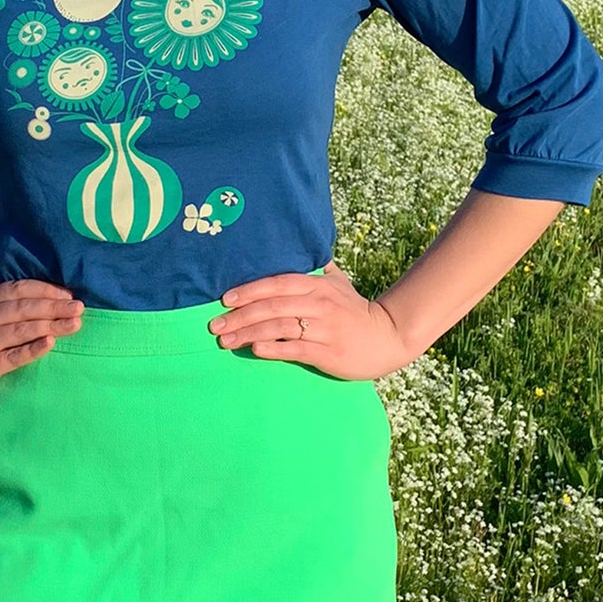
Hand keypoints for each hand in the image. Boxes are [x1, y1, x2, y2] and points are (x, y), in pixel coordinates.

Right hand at [0, 279, 83, 403]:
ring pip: (21, 330)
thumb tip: (46, 300)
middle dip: (55, 306)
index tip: (70, 295)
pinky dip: (32, 349)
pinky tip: (50, 343)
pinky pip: (12, 356)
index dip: (47, 290)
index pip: (20, 289)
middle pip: (24, 308)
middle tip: (80, 308)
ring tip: (75, 324)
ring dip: (50, 325)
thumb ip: (5, 305)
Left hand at [207, 260, 414, 380]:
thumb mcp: (339, 284)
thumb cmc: (357, 311)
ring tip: (225, 341)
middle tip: (214, 325)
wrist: (389, 337)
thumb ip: (318, 268)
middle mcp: (319, 304)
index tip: (225, 299)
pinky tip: (255, 349)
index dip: (249, 290)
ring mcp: (324, 328)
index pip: (277, 283)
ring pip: (279, 327)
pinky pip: (295, 348)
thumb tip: (305, 249)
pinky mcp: (328, 352)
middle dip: (239, 315)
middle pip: (272, 306)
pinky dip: (273, 348)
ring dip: (248, 333)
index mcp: (317, 286)